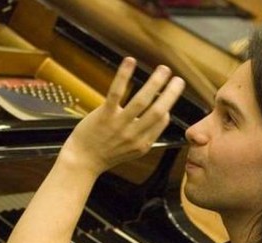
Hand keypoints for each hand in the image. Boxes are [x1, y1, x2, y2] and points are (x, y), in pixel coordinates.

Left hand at [60, 57, 184, 175]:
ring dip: (155, 82)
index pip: (162, 122)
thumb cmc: (105, 154)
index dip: (167, 107)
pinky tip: (130, 61)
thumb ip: (148, 136)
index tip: (169, 95)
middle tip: (179, 80)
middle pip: (158, 111)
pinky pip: (117, 92)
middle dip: (171, 93)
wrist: (82, 161)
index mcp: (142, 144)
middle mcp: (133, 135)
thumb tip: (163, 117)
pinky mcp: (104, 115)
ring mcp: (119, 124)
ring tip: (164, 69)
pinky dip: (124, 75)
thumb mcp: (132, 151)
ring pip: (142, 101)